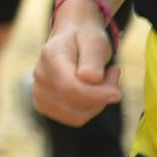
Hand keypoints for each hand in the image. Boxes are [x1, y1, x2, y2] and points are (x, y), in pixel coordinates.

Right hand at [33, 5, 121, 125]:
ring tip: (101, 84)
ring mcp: (39, 92)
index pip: (72, 88)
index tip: (118, 89)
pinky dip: (88, 110)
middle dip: (102, 96)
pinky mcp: (45, 104)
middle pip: (76, 104)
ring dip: (96, 105)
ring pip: (76, 116)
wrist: (72, 37)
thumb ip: (93, 59)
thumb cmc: (85, 38)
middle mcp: (41, 76)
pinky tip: (91, 94)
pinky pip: (73, 119)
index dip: (99, 94)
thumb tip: (90, 79)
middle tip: (112, 76)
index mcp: (51, 57)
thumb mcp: (95, 41)